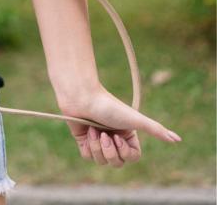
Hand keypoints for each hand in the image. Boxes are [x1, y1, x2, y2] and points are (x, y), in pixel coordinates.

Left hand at [58, 81, 181, 167]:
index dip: (125, 152)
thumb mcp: (135, 119)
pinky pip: (88, 157)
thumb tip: (178, 140)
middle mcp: (114, 139)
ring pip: (102, 161)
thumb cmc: (109, 106)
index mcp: (127, 135)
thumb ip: (156, 130)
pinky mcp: (85, 142)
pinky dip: (88, 146)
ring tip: (94, 131)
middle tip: (104, 134)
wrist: (82, 97)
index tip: (117, 136)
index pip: (132, 158)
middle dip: (110, 151)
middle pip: (117, 163)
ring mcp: (99, 141)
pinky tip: (87, 132)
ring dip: (98, 147)